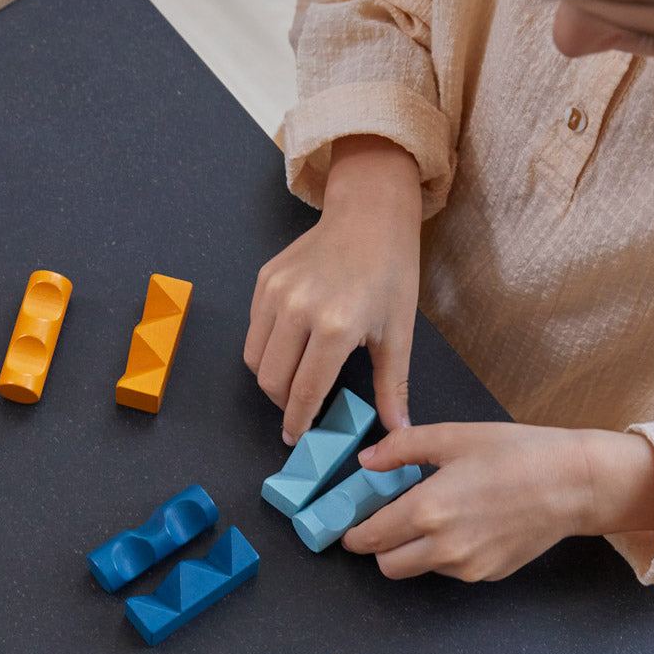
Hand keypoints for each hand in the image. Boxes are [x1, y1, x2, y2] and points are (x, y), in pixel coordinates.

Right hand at [244, 135, 421, 443]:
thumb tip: (398, 430)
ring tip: (293, 381)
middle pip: (271, 380)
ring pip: (255, 358)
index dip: (298, 421)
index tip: (297, 438)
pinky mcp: (264, 280)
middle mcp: (298, 310)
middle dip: (282, 404)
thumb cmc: (391, 273)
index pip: (304, 391)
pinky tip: (290, 346)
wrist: (370, 215)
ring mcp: (276, 293)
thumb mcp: (398, 333)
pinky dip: (266, 347)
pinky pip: (254, 330)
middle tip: (298, 410)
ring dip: (270, 378)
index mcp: (335, 327)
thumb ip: (392, 386)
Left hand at [342, 424, 653, 581]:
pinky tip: (464, 523)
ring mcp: (467, 567)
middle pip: (386, 565)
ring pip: (416, 570)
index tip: (349, 522)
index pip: (369, 536)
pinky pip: (449, 570)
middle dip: (378, 546)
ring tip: (431, 514)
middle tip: (386, 518)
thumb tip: (366, 461)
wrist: (574, 483)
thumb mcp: (454, 436)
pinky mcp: (487, 575)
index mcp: (429, 510)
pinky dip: (443, 554)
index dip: (352, 531)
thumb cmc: (518, 454)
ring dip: (410, 550)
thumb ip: (401, 449)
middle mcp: (444, 547)